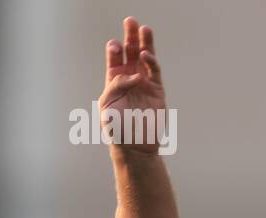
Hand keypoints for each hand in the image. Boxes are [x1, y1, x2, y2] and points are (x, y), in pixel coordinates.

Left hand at [99, 16, 166, 154]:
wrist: (135, 146)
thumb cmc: (117, 130)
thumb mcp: (108, 107)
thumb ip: (115, 87)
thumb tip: (132, 75)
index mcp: (114, 85)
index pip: (115, 62)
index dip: (114, 51)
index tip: (113, 44)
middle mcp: (130, 81)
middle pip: (130, 54)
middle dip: (130, 38)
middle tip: (130, 21)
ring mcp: (144, 84)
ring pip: (145, 58)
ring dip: (144, 43)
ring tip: (143, 29)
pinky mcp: (157, 90)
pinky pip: (154, 71)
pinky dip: (151, 62)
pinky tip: (145, 55)